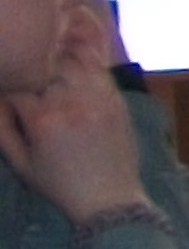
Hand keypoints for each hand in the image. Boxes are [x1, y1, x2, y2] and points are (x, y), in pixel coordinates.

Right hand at [0, 5, 154, 225]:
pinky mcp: (116, 99)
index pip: (17, 84)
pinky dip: (84, 58)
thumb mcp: (21, 163)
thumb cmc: (60, 184)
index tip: (7, 82)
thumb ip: (2, 129)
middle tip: (25, 58)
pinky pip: (98, 69)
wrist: (110, 198)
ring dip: (56, 55)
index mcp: (43, 119)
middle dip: (32, 62)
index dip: (7, 80)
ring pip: (72, 61)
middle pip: (44, 66)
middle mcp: (71, 102)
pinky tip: (73, 52)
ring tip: (46, 50)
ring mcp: (98, 98)